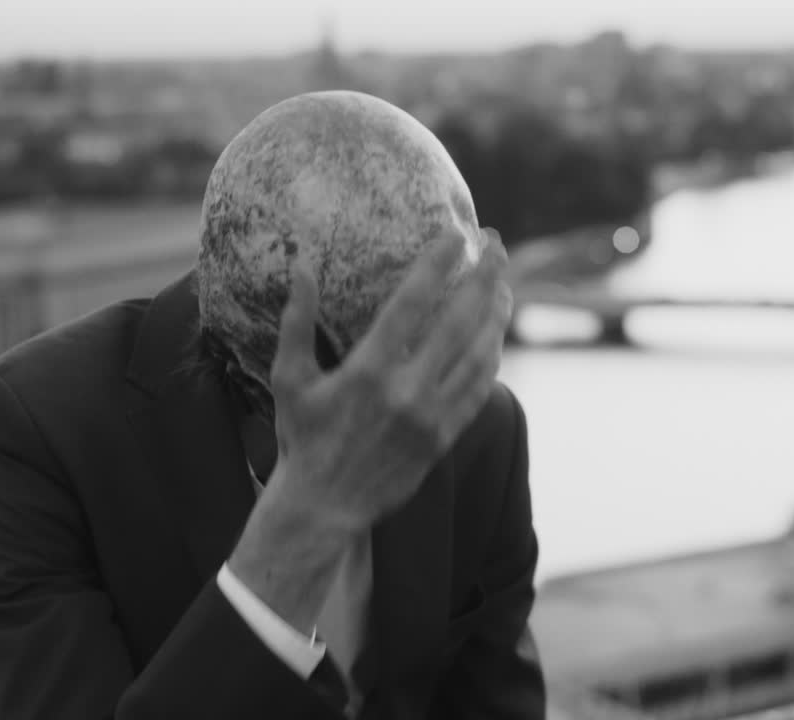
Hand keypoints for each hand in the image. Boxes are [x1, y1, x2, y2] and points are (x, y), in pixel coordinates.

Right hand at [227, 228, 511, 633]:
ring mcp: (431, 416)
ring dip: (496, 313)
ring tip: (504, 283)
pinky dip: (491, 357)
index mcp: (367, 370)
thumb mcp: (289, 378)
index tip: (454, 234)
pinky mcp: (444, 438)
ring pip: (479, 353)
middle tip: (496, 245)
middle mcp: (406, 391)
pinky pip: (479, 390)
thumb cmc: (302, 437)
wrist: (324, 506)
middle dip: (484, 276)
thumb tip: (302, 263)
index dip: (438, 263)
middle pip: (460, 320)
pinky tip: (496, 335)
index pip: (413, 302)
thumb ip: (297, 320)